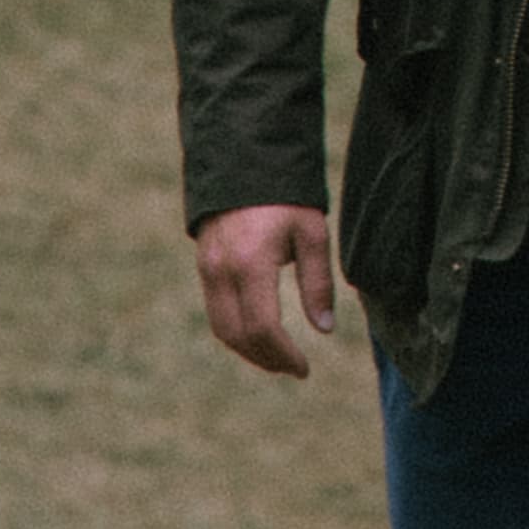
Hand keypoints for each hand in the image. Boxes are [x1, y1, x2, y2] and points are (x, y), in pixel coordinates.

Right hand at [196, 204, 334, 376]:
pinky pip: (215, 311)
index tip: (304, 368)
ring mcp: (207, 269)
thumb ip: (317, 283)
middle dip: (266, 359)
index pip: (262, 328)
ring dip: (249, 350)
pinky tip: (260, 333)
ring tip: (278, 357)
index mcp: (251, 263)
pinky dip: (236, 331)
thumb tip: (324, 329)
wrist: (245, 160)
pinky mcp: (203, 266)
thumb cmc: (287, 196)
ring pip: (221, 329)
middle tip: (293, 368)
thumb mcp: (312, 233)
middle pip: (237, 336)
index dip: (283, 355)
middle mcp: (222, 271)